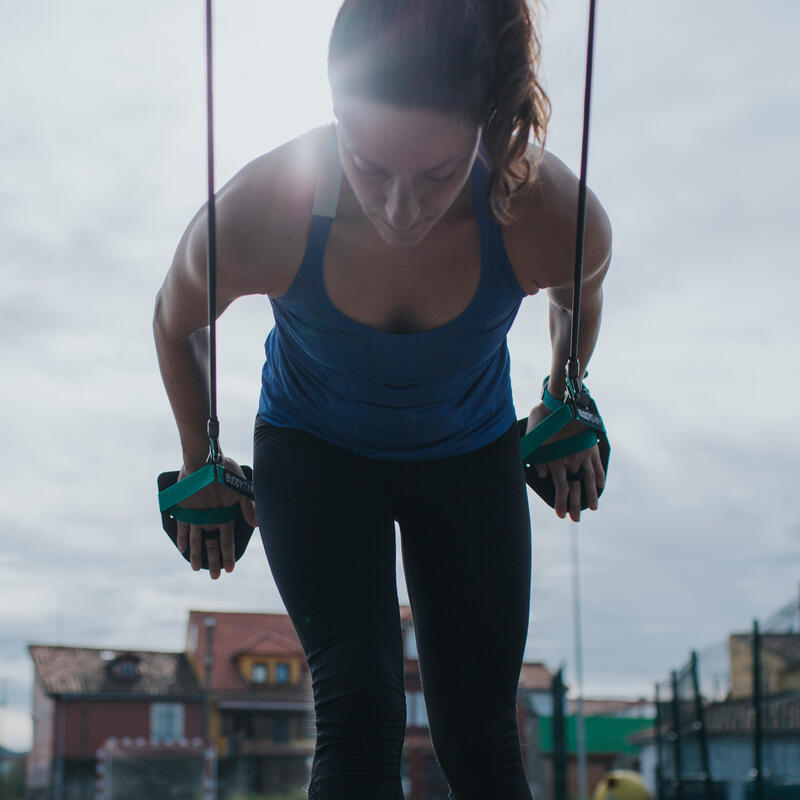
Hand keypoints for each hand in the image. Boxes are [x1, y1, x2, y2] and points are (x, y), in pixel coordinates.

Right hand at [175, 456, 257, 578]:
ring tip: (197, 568)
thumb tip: (256, 524)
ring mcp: (194, 515)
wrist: (201, 459)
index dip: (228, 556)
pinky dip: (181, 538)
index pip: (227, 542)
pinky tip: (182, 549)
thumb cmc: (225, 469)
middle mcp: (209, 519)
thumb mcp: (242, 486)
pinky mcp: (182, 508)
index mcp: (224, 515)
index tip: (229, 569)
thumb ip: (249, 506)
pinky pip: (181, 527)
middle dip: (213, 562)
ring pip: (195, 540)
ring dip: (197, 555)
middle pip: (211, 545)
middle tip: (214, 577)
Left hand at [526, 403, 604, 521]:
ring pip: (589, 480)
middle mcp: (571, 460)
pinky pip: (597, 465)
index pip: (560, 488)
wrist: (560, 402)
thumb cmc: (542, 420)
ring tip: (593, 508)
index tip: (561, 515)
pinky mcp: (591, 446)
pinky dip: (600, 476)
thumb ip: (537, 459)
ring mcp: (583, 454)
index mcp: (555, 460)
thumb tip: (541, 475)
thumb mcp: (533, 439)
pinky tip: (600, 486)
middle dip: (575, 505)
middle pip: (575, 488)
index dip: (561, 503)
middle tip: (576, 519)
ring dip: (590, 495)